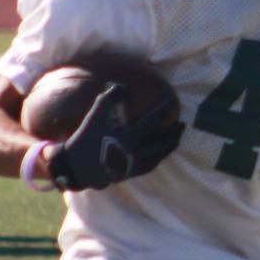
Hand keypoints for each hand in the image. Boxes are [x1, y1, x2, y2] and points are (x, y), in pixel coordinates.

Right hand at [47, 83, 181, 191]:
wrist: (76, 166)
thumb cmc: (86, 137)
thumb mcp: (95, 114)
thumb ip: (110, 97)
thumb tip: (125, 86)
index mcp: (127, 137)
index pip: (152, 121)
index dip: (163, 111)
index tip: (169, 103)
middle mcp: (133, 152)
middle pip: (161, 140)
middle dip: (174, 131)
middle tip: (183, 123)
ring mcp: (133, 164)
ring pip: (159, 154)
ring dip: (171, 144)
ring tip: (178, 136)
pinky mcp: (130, 173)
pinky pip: (152, 165)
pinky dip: (160, 156)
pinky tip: (164, 150)